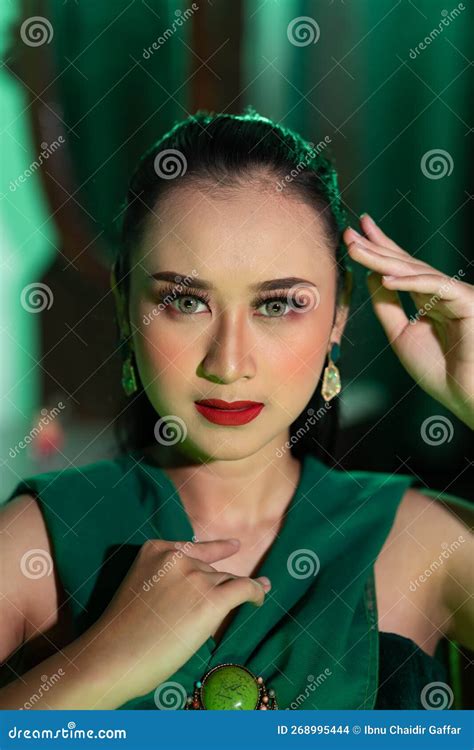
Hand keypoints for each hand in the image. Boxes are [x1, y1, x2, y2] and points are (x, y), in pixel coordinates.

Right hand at [88, 538, 269, 705]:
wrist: (113, 656)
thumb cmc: (122, 633)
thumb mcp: (143, 589)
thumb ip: (170, 581)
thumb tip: (208, 588)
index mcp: (155, 549)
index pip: (194, 550)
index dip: (218, 550)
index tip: (234, 546)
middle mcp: (177, 557)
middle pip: (210, 570)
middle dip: (217, 587)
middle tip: (230, 599)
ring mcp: (195, 577)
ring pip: (226, 581)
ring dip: (237, 591)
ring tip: (259, 592)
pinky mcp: (211, 600)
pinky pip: (244, 589)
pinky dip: (256, 592)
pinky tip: (260, 598)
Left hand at [343, 214, 473, 427]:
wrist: (467, 397)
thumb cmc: (440, 371)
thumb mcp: (402, 334)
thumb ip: (387, 306)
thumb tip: (372, 276)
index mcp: (429, 299)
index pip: (401, 269)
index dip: (379, 249)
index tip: (354, 233)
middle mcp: (443, 292)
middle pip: (405, 264)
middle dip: (376, 246)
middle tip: (349, 231)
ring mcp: (456, 294)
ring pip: (416, 271)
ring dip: (383, 259)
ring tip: (356, 248)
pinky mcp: (468, 302)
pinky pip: (436, 286)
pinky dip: (410, 282)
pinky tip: (385, 278)